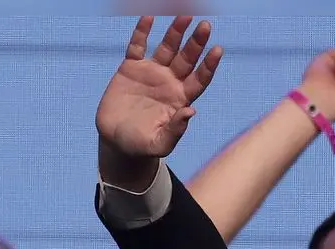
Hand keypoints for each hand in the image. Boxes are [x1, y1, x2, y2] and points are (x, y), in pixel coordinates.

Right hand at [96, 16, 222, 159]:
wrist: (117, 141)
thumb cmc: (142, 145)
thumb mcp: (159, 143)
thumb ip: (176, 130)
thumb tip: (192, 112)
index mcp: (181, 99)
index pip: (200, 78)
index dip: (208, 65)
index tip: (217, 50)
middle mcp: (170, 82)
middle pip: (187, 58)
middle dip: (196, 42)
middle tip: (205, 25)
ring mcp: (151, 73)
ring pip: (167, 47)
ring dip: (176, 32)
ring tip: (185, 15)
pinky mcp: (130, 68)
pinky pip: (137, 46)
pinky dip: (142, 32)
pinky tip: (149, 17)